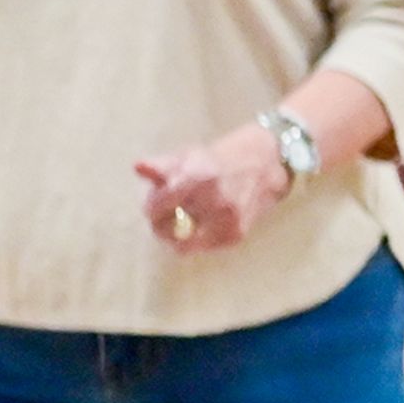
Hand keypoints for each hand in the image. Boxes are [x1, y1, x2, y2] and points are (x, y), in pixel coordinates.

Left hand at [134, 120, 294, 253]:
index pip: (158, 207)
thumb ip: (162, 165)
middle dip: (163, 226)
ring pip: (186, 244)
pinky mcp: (236, 233)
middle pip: (169, 229)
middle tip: (165, 220)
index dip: (151, 210)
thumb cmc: (220, 159)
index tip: (153, 208)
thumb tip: (138, 167)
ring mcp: (226, 219)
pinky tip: (205, 225)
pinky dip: (200, 239)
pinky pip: (205, 246)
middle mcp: (212, 200)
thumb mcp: (189, 155)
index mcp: (196, 178)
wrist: (265, 164)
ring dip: (180, 236)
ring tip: (185, 222)